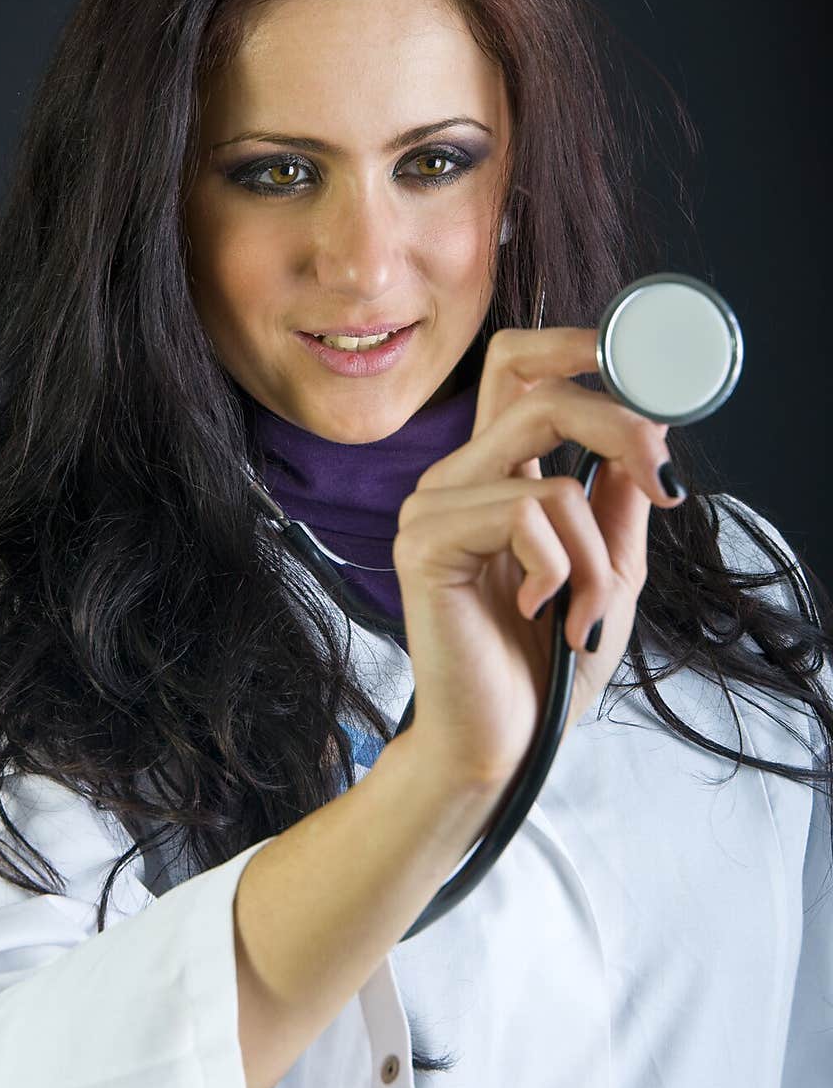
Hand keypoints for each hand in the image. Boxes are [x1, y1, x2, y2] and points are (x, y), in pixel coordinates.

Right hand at [392, 327, 686, 788]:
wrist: (501, 743)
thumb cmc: (544, 664)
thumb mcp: (607, 569)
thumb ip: (616, 499)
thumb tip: (642, 433)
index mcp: (494, 473)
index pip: (517, 368)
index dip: (574, 344)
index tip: (645, 364)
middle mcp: (455, 477)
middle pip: (537, 391)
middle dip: (620, 428)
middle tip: (664, 484)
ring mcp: (431, 507)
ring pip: (551, 480)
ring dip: (595, 558)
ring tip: (585, 616)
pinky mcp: (423, 543)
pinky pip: (525, 518)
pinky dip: (562, 573)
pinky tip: (540, 613)